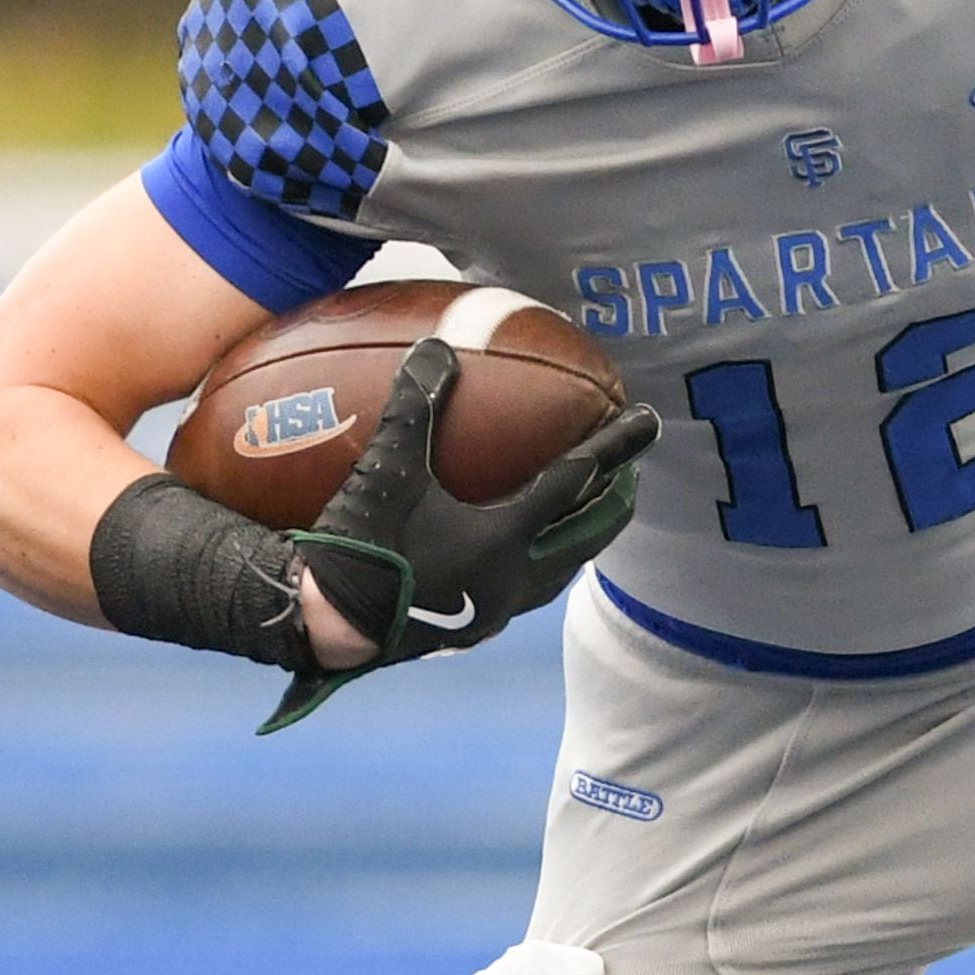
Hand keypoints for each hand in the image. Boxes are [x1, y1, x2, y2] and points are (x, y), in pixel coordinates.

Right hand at [267, 338, 655, 728]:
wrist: (329, 627)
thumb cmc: (361, 548)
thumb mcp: (387, 472)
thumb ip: (415, 409)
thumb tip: (435, 347)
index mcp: (504, 538)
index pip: (574, 482)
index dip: (612, 448)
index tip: (645, 422)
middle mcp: (514, 578)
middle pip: (586, 534)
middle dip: (615, 501)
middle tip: (635, 474)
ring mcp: (497, 609)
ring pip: (562, 567)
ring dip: (585, 535)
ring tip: (594, 512)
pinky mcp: (475, 626)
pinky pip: (532, 588)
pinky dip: (549, 561)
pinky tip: (530, 552)